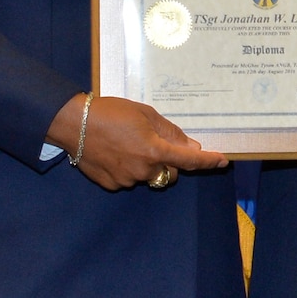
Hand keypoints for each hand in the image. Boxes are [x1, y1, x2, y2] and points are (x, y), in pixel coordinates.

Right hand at [47, 94, 226, 191]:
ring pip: (149, 176)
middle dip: (169, 162)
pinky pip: (129, 179)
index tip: (222, 162)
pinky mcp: (112, 184)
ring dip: (147, 165)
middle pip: (170, 173)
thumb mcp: (145, 114)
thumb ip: (170, 132)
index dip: (208, 161)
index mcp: (155, 150)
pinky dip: (128, 169)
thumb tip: (191, 146)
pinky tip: (115, 153)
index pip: (190, 160)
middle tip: (153, 142)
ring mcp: (127, 180)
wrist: (74, 124)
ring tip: (128, 143)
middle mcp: (144, 170)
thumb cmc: (111, 112)